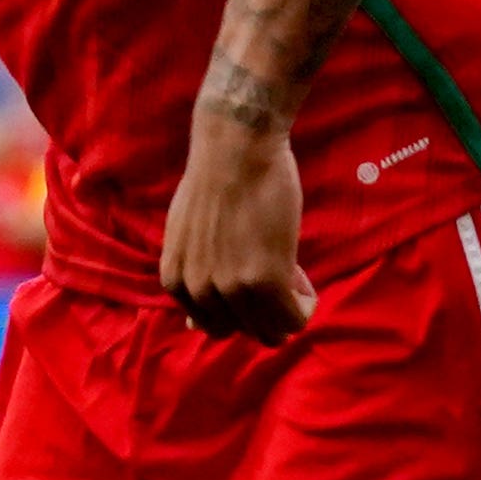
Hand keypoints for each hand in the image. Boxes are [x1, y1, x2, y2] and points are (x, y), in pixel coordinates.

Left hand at [159, 112, 314, 340]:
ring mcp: (231, 289)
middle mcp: (198, 292)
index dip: (240, 306)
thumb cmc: (214, 185)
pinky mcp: (266, 280)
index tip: (254, 279)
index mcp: (176, 282)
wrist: (236, 150)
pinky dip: (304, 306)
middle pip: (244, 330)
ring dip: (288, 308)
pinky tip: (303, 279)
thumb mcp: (186, 240)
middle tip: (279, 273)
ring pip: (271, 329)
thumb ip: (191, 281)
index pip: (214, 326)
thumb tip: (193, 327)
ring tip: (291, 272)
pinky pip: (293, 318)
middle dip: (265, 308)